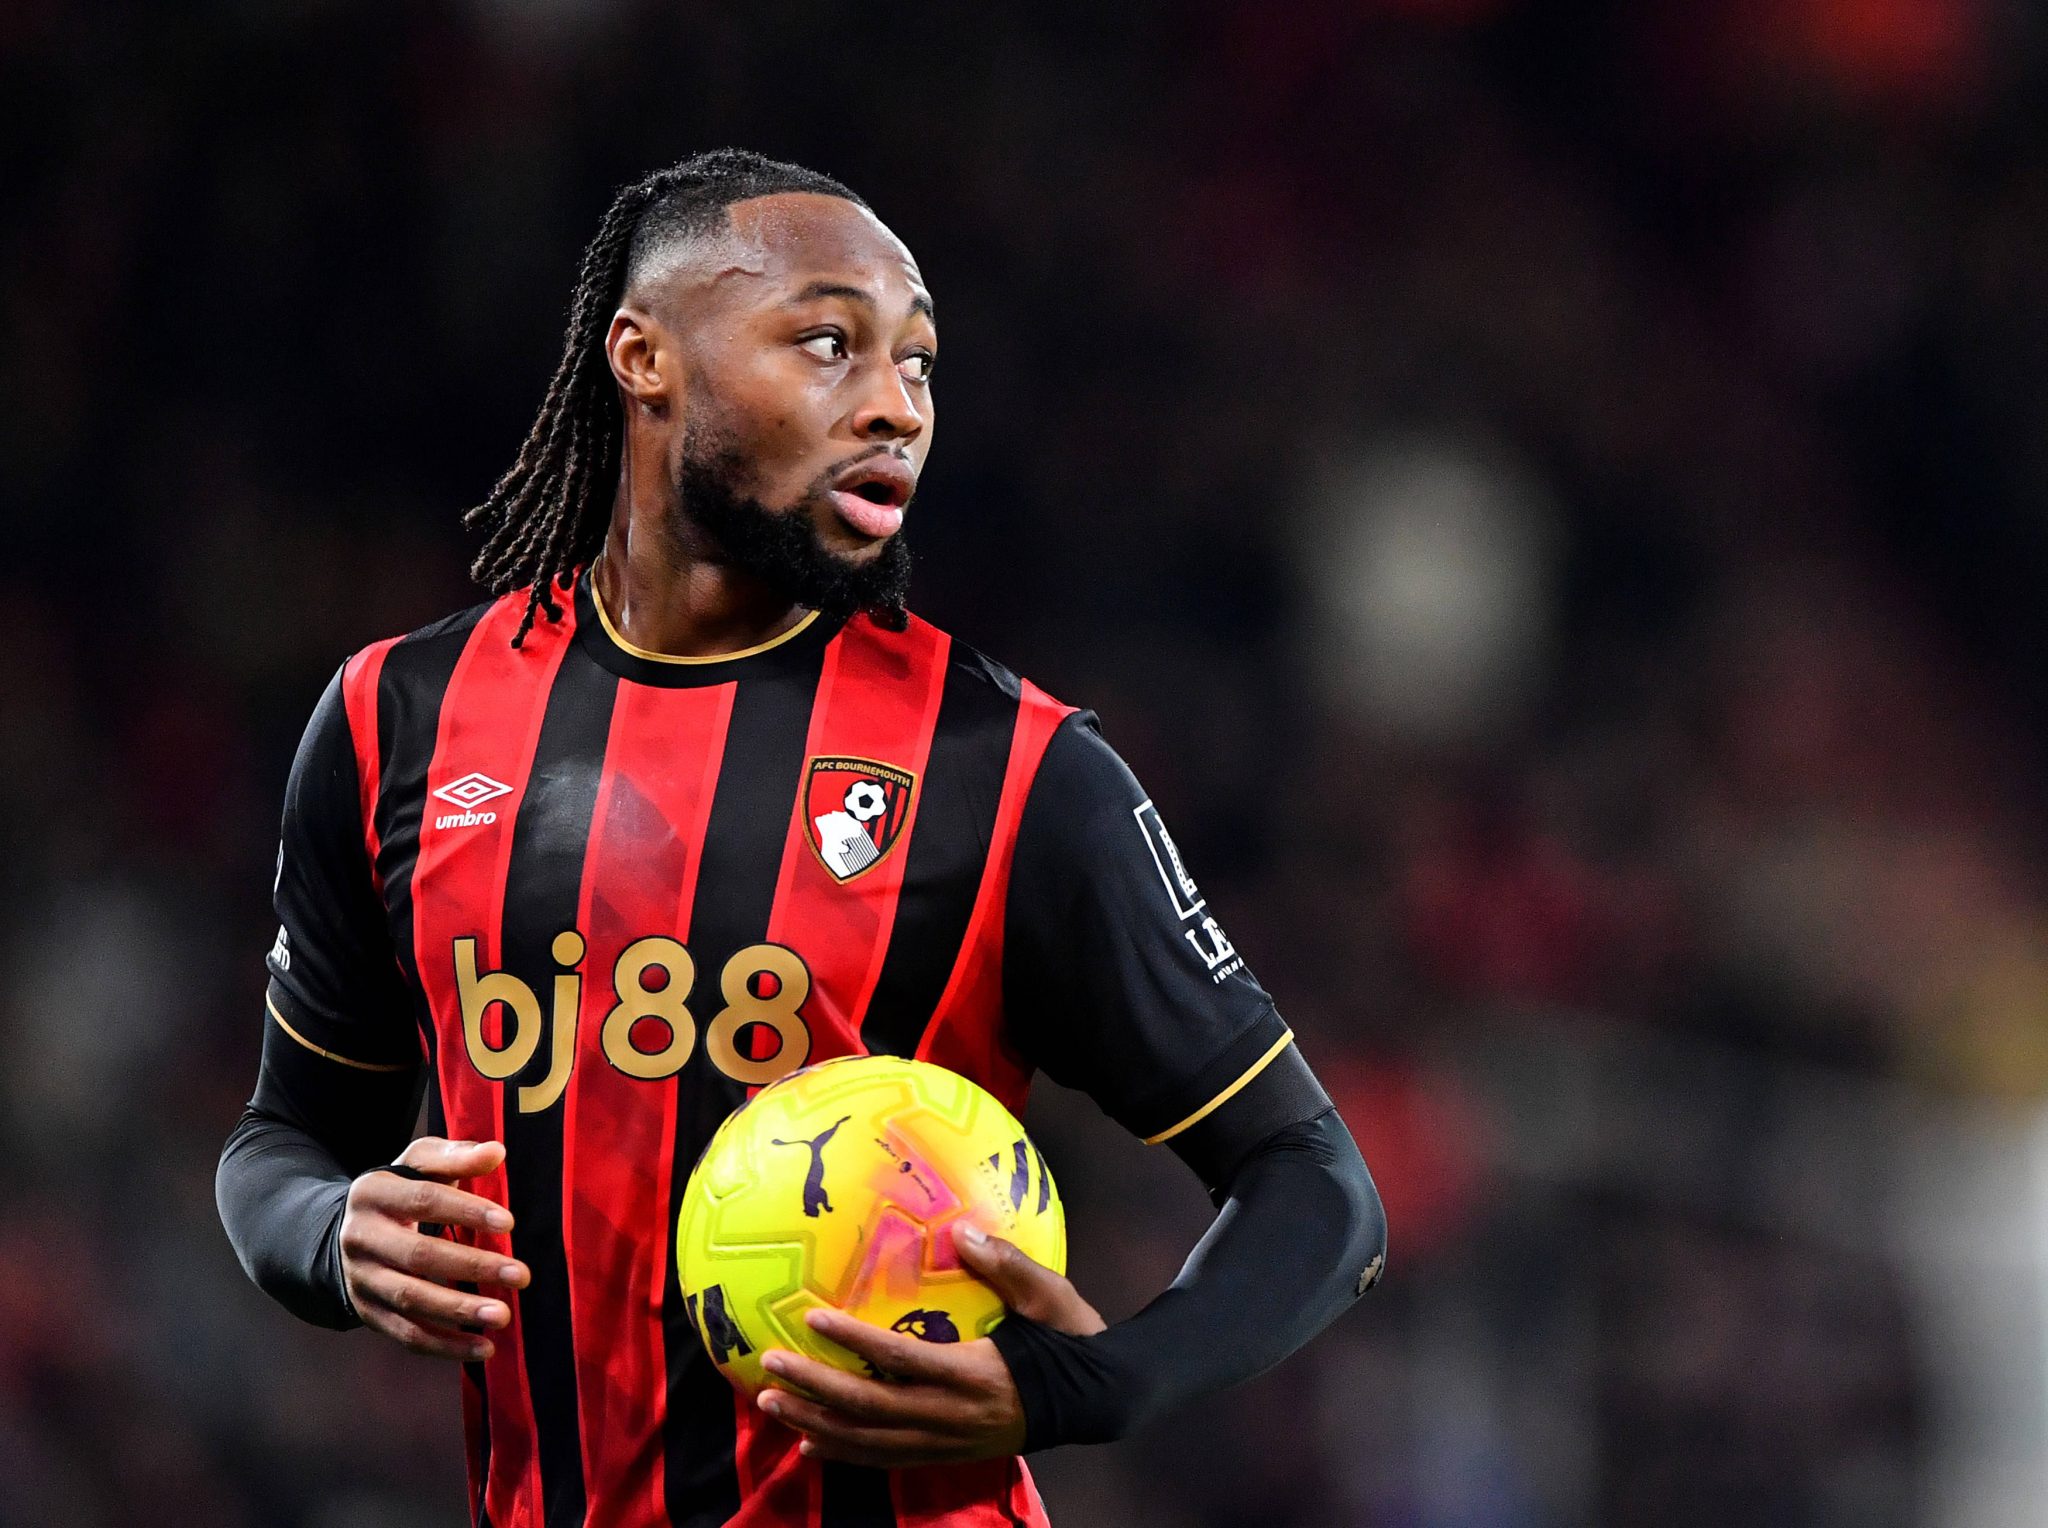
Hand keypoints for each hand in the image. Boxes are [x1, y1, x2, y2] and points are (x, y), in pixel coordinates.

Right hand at [338, 1137, 530, 1361]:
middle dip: (472, 1266)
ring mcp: (362, 1279)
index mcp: (373, 1192)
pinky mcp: (368, 1312)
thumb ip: (455, 1157)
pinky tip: (482, 1347)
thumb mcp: (418, 1163)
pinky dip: (444, 1346)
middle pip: (419, 1256)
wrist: (344, 1231)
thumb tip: (496, 1153)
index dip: (465, 1211)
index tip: (509, 1223)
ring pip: (411, 1300)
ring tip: (504, 1316)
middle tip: (520, 1274)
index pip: (423, 1200)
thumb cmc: (399, 1191)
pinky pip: (406, 1335)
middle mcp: (360, 1237)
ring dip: (460, 1311)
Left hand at [756, 1222, 1105, 1467]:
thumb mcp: (1051, 1297)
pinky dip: (844, 1454)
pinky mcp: (946, 1454)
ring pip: (868, 1442)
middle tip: (767, 1367)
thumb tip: (965, 1232)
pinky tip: (810, 1447)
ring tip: (772, 1404)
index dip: (852, 1341)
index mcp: (971, 1373)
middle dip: (813, 1389)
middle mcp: (950, 1415)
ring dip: (815, 1425)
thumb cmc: (1072, 1341)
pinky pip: (884, 1460)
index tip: (811, 1318)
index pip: (899, 1358)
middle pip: (868, 1408)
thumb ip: (1008, 1266)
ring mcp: (946, 1441)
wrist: (1097, 1401)